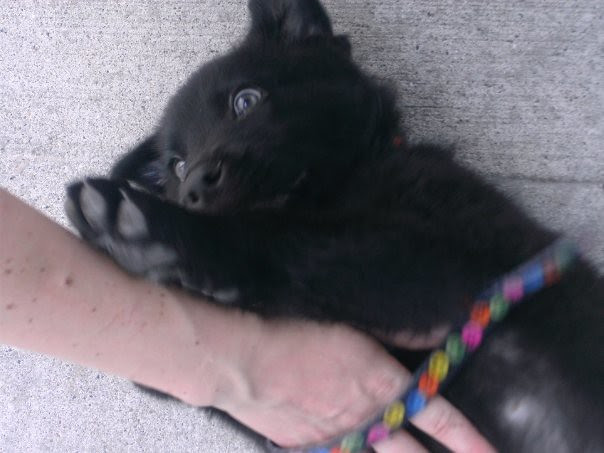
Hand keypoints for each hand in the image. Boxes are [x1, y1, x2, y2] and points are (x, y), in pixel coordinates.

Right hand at [209, 319, 493, 451]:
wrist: (246, 361)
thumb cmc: (296, 333)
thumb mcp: (351, 328)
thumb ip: (393, 338)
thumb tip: (431, 336)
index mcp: (381, 384)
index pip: (438, 417)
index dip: (470, 439)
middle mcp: (367, 418)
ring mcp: (338, 437)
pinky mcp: (308, 445)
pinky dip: (350, 451)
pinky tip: (351, 446)